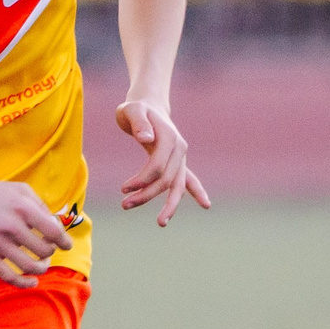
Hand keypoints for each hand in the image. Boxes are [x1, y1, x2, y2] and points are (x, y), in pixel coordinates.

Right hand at [0, 176, 73, 285]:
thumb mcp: (20, 190)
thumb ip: (41, 205)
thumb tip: (57, 226)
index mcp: (22, 207)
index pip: (53, 231)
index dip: (64, 241)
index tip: (66, 245)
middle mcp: (11, 226)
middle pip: (44, 250)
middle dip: (50, 253)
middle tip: (48, 251)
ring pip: (30, 266)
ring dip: (41, 268)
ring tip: (42, 264)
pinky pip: (9, 276)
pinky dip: (24, 283)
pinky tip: (33, 282)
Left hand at [115, 99, 210, 225]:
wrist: (149, 105)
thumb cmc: (136, 109)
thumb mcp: (132, 110)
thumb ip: (138, 123)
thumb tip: (146, 139)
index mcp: (169, 137)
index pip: (157, 166)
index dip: (142, 180)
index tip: (124, 189)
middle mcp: (179, 149)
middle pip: (167, 179)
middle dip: (147, 195)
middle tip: (125, 205)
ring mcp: (180, 157)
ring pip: (178, 185)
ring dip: (170, 205)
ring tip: (161, 223)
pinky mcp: (178, 162)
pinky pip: (188, 180)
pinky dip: (196, 191)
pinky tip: (206, 205)